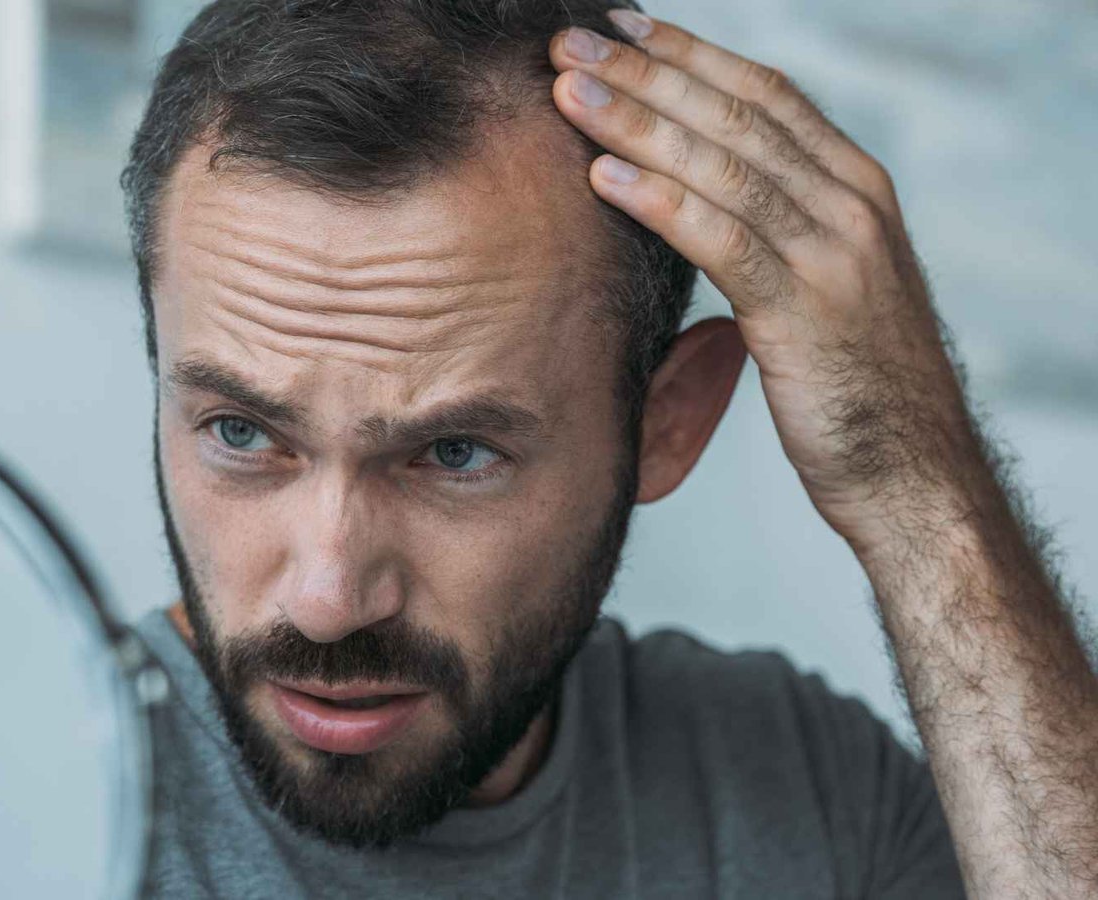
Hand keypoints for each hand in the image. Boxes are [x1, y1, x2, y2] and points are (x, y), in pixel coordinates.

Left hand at [549, 11, 979, 551]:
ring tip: (567, 95)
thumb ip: (777, 227)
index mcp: (857, 188)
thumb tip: (700, 188)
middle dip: (646, 73)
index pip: (764, 93)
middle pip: (735, 115)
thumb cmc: (855, 383)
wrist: (913, 473)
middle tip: (570, 43)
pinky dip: (659, 202)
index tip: (620, 28)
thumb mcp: (824, 284)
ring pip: (723, 166)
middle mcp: (852, 205)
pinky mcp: (806, 312)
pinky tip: (601, 178)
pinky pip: (722, 240)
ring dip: (637, 123)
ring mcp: (835, 254)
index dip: (687, 55)